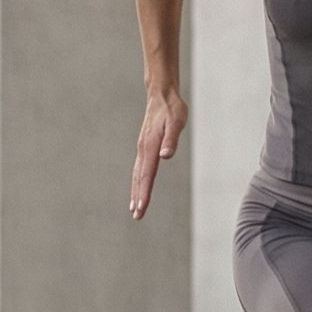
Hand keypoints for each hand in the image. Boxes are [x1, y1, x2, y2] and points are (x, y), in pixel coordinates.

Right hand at [130, 87, 186, 218]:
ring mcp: (142, 148)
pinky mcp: (144, 146)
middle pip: (140, 178)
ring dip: (136, 191)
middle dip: (138, 197)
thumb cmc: (172, 109)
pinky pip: (140, 168)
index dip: (144, 192)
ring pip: (138, 174)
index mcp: (150, 146)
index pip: (147, 174)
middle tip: (137, 216)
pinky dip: (138, 181)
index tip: (141, 208)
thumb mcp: (176, 121)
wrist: (161, 95)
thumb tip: (166, 155)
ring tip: (135, 208)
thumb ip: (171, 139)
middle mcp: (143, 149)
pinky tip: (139, 187)